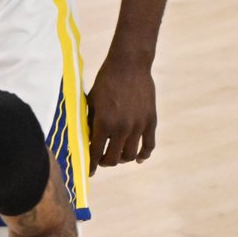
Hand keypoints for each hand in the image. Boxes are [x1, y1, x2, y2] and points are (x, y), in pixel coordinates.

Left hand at [85, 55, 155, 174]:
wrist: (129, 65)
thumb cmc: (105, 80)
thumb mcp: (92, 101)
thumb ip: (91, 121)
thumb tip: (88, 139)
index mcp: (104, 122)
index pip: (96, 152)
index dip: (91, 164)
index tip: (89, 171)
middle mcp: (122, 127)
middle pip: (114, 158)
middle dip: (106, 162)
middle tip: (102, 160)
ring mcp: (138, 126)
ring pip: (131, 155)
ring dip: (123, 159)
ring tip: (117, 156)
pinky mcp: (150, 121)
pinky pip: (149, 145)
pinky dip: (144, 155)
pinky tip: (139, 159)